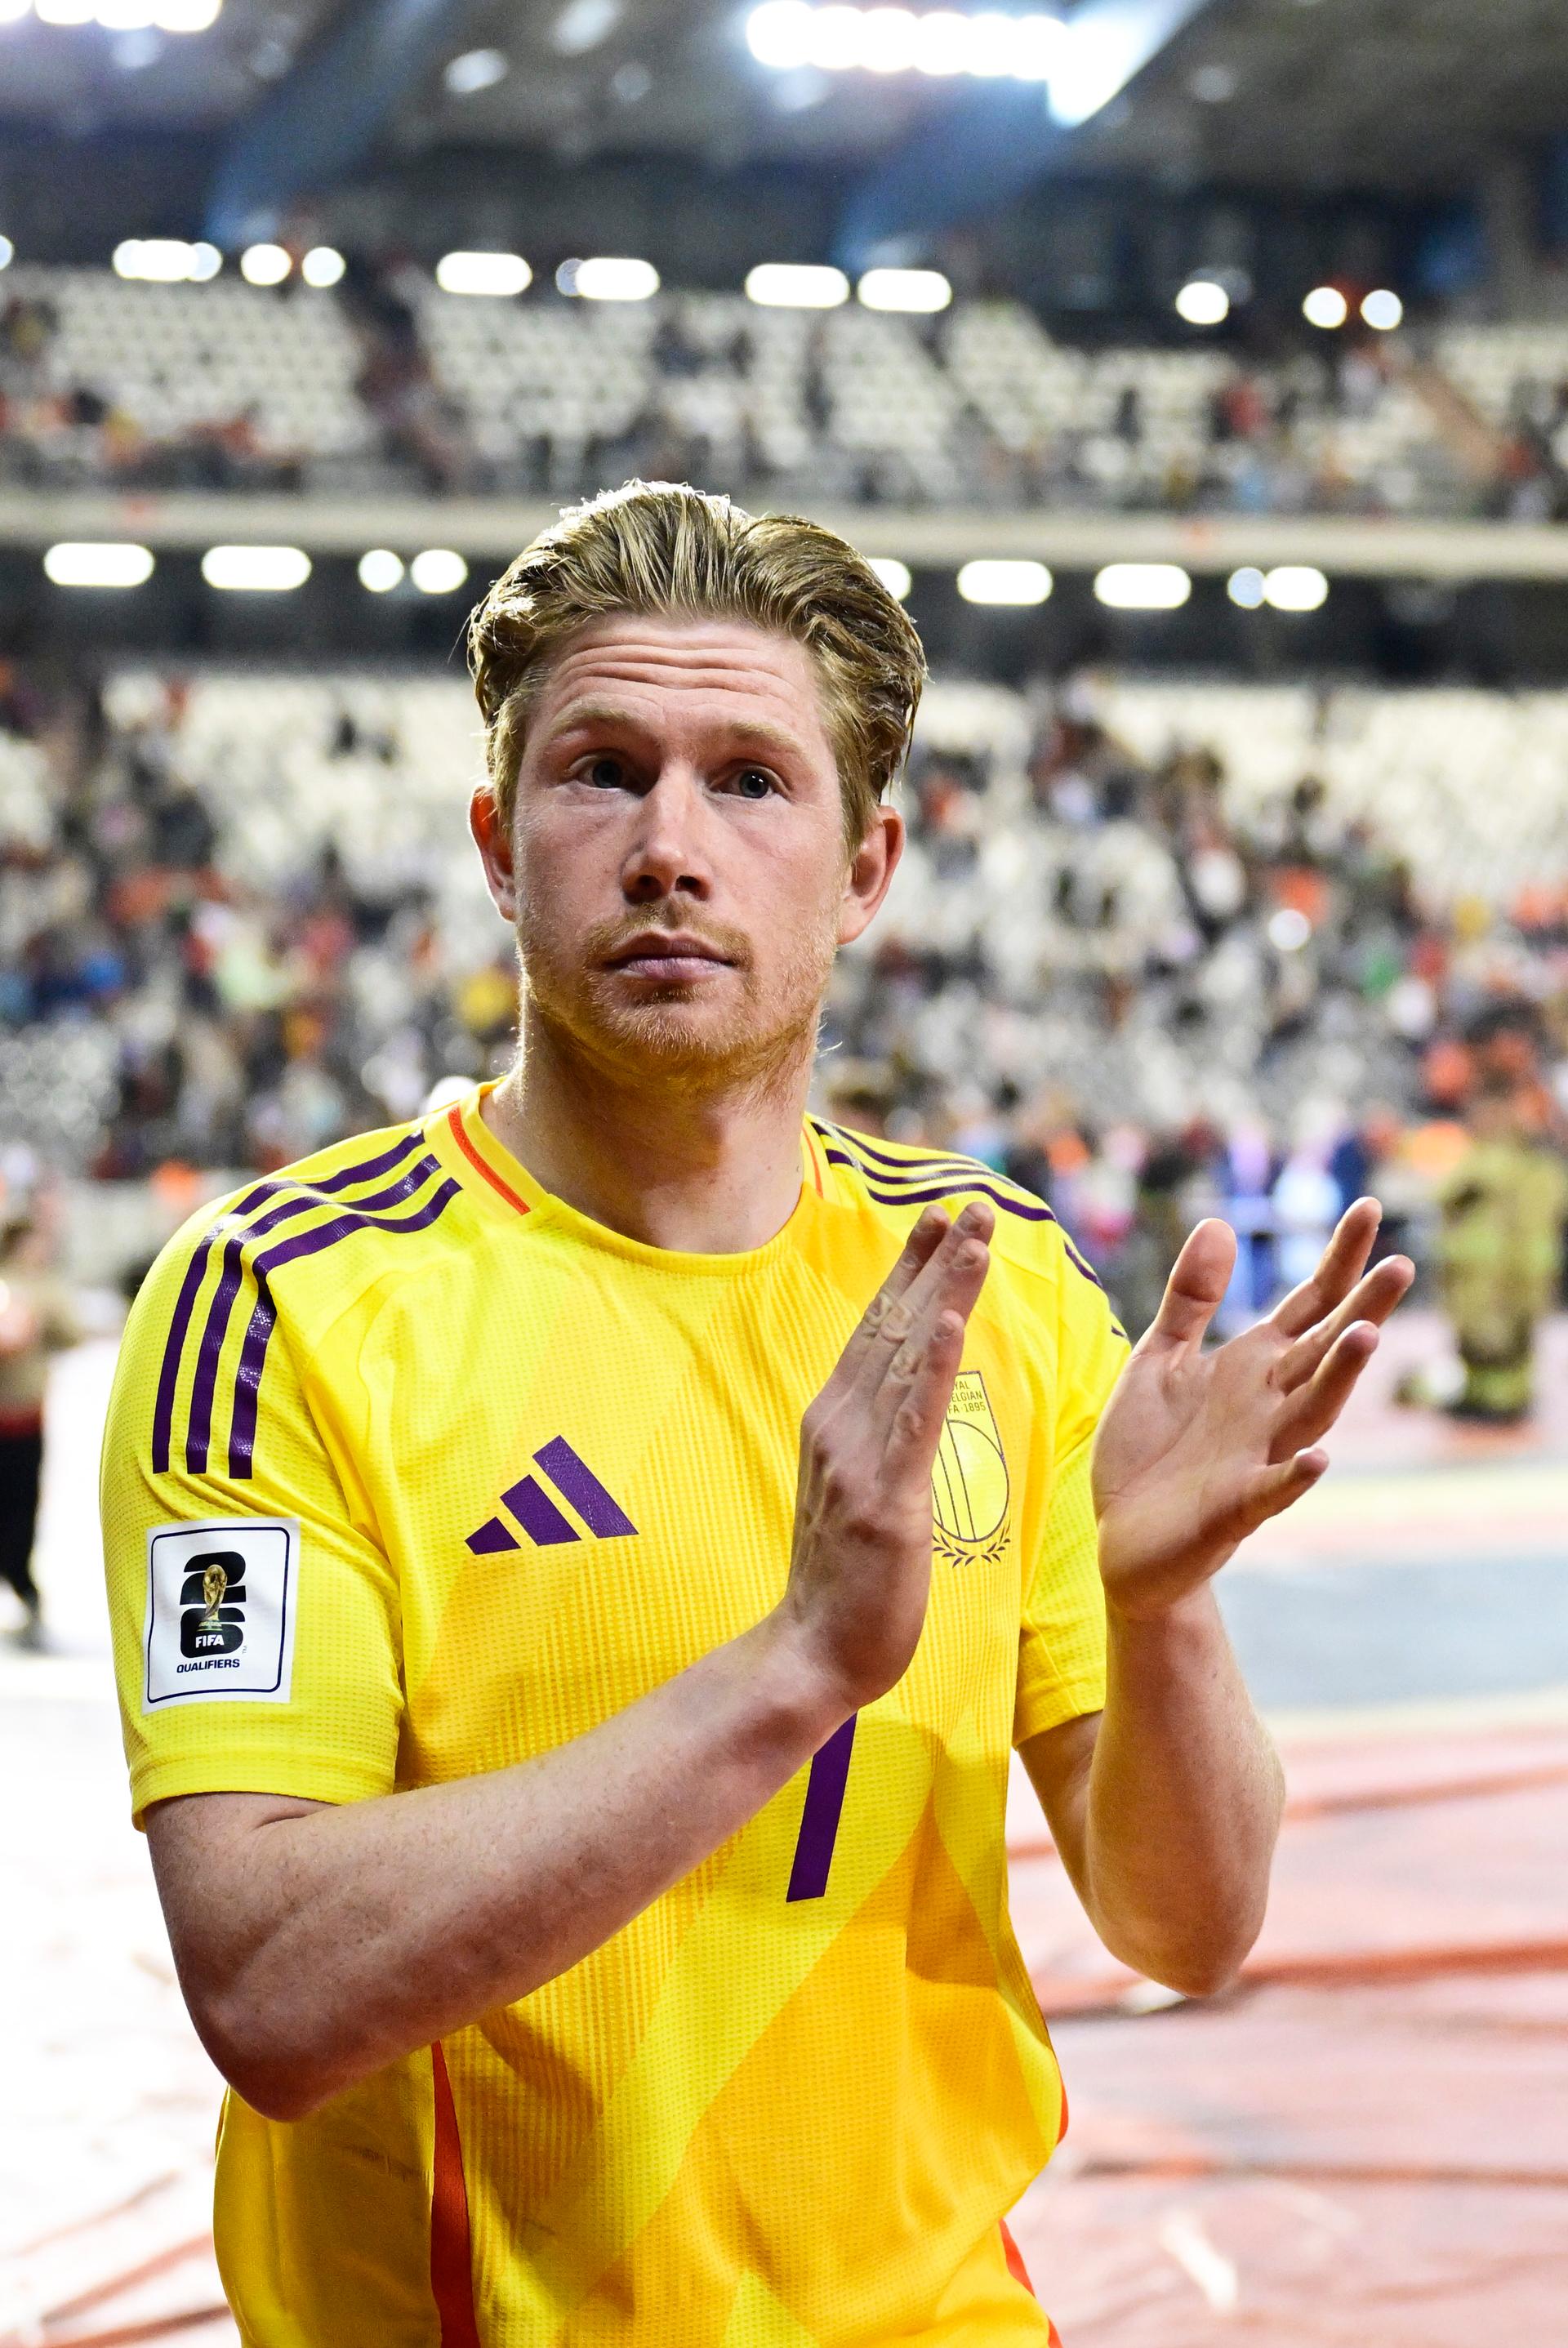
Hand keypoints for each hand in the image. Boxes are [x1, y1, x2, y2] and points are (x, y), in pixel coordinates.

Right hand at [774, 1200, 993, 1710]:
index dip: (910, 1271)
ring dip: (944, 1289)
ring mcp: (858, 1459)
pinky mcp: (884, 1500)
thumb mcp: (861, 1490)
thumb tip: (903, 1397)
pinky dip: (933, 1367)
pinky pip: (912, 1422)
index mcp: (838, 1422)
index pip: (880, 1331)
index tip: (941, 1218)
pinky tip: (954, 1322)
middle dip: (935, 1259)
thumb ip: (877, 1439)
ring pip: (908, 1356)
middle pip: (894, 1325)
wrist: (812, 1654)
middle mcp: (841, 1424)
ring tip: (975, 1234)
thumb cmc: (847, 1582)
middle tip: (973, 1199)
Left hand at [1093, 1200, 1413, 1619]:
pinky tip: (1320, 1459)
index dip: (1338, 1258)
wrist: (1123, 1539)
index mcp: (1253, 1367)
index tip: (1368, 1206)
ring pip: (1311, 1413)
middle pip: (1326, 1350)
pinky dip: (1295, 1476)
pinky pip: (1272, 1491)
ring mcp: (1257, 1456)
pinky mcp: (1234, 1508)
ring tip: (1366, 1334)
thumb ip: (1192, 1299)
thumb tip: (1221, 1223)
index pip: (1309, 1304)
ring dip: (1340, 1377)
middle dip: (1362, 1309)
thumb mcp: (1159, 1359)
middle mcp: (1268, 1406)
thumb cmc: (1149, 1450)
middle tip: (1401, 1264)